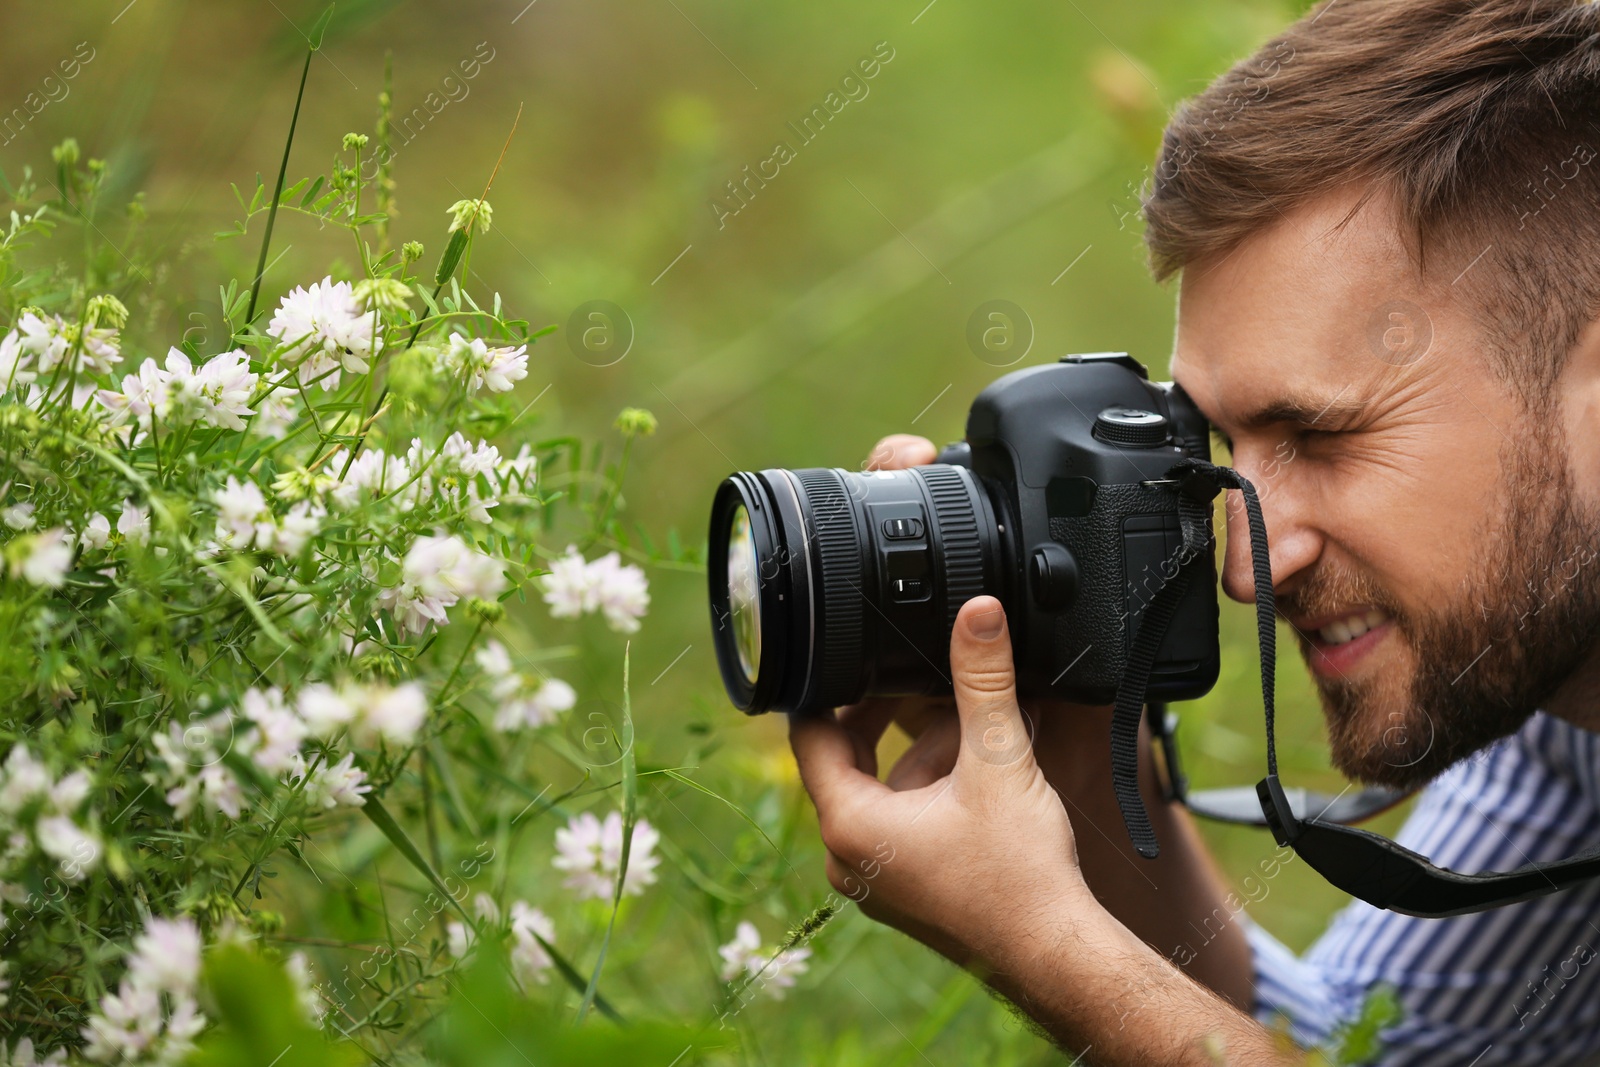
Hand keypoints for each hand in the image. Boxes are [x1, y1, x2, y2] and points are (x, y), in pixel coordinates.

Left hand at [856, 433, 1253, 1009]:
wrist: (1057, 955)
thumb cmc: (1019, 875)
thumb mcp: (997, 759)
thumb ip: (983, 679)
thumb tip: (976, 612)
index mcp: (848, 823)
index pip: (810, 733)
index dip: (831, 685)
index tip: (857, 651)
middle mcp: (848, 855)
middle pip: (847, 756)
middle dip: (887, 711)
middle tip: (916, 670)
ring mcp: (877, 876)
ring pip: (885, 786)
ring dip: (924, 747)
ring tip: (973, 714)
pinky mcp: (908, 887)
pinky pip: (904, 819)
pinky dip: (936, 785)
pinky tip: (986, 761)